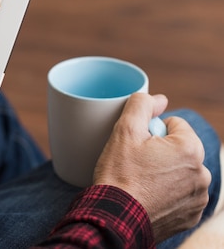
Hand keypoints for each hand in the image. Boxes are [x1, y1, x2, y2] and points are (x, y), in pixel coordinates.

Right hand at [94, 93, 210, 241]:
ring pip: (181, 172)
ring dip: (165, 173)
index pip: (174, 125)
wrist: (115, 218)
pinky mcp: (191, 216)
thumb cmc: (119, 174)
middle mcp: (202, 173)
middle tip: (136, 163)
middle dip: (160, 152)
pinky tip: (148, 196)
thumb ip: (141, 105)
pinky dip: (167, 194)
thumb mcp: (124, 131)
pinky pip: (181, 195)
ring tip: (141, 181)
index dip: (151, 131)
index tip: (137, 146)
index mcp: (190, 149)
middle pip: (179, 149)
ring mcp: (198, 197)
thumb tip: (158, 98)